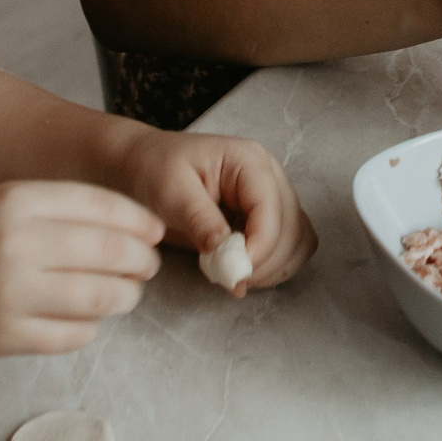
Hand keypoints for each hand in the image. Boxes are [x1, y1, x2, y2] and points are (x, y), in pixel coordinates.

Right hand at [0, 180, 161, 356]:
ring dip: (125, 296)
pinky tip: (86, 317)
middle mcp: (14, 243)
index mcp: (15, 200)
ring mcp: (10, 294)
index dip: (140, 221)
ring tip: (126, 293)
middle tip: (148, 266)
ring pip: (100, 298)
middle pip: (110, 253)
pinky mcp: (6, 337)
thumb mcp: (0, 202)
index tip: (156, 233)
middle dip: (142, 261)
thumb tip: (136, 227)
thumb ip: (59, 208)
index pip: (103, 207)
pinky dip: (90, 326)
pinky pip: (74, 334)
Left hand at [107, 127, 317, 295]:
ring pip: (298, 240)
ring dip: (274, 267)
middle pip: (292, 227)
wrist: (144, 168)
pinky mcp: (266, 219)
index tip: (234, 273)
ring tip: (235, 277)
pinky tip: (243, 272)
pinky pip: (289, 247)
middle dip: (266, 261)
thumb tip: (227, 252)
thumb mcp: (169, 190)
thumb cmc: (155, 170)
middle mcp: (269, 177)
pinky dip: (274, 267)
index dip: (260, 246)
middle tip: (230, 279)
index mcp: (249, 161)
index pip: (272, 209)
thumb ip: (200, 218)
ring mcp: (271, 198)